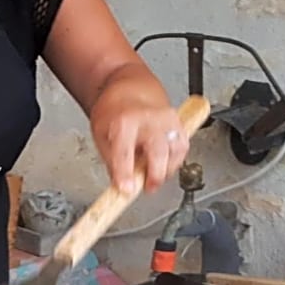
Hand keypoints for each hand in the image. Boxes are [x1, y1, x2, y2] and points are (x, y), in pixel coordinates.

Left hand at [90, 77, 189, 195]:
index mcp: (124, 121)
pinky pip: (182, 149)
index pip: (125, 151)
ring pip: (175, 152)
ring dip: (166, 170)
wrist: (130, 95)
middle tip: (147, 187)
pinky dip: (174, 162)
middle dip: (155, 175)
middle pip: (158, 151)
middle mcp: (148, 119)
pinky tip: (163, 165)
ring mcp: (167, 121)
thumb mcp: (102, 139)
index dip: (125, 173)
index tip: (126, 189)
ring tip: (153, 176)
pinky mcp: (179, 124)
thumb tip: (122, 189)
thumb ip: (113, 165)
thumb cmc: (115, 117)